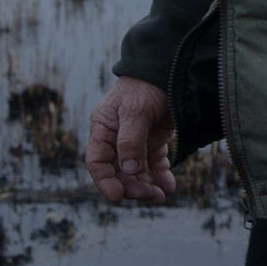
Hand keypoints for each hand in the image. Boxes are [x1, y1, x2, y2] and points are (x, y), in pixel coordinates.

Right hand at [84, 76, 177, 205]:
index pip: (97, 162)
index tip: (117, 197)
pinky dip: (160, 176)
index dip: (105, 181)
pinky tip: (169, 186)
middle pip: (118, 171)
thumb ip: (130, 140)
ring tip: (160, 196)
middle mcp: (116, 138)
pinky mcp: (154, 141)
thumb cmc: (145, 86)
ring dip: (146, 186)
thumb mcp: (135, 111)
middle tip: (148, 195)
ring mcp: (136, 141)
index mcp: (103, 129)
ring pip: (136, 172)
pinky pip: (154, 165)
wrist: (169, 69)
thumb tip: (127, 170)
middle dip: (131, 186)